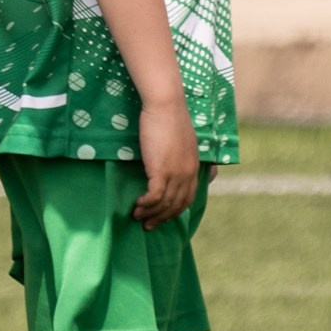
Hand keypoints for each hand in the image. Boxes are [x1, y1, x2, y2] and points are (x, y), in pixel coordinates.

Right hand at [131, 93, 200, 226]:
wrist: (166, 105)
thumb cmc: (170, 117)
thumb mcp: (182, 139)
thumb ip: (182, 153)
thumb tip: (174, 159)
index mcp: (194, 167)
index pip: (188, 198)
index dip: (174, 211)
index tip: (162, 216)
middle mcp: (188, 174)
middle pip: (176, 205)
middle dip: (162, 218)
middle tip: (148, 225)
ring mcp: (176, 173)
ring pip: (164, 204)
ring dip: (150, 214)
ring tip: (137, 217)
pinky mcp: (161, 170)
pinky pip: (154, 196)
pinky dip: (145, 204)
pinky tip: (136, 205)